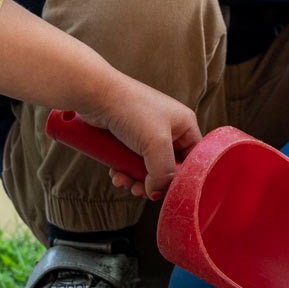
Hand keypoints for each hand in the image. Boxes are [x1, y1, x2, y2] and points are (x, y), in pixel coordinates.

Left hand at [81, 76, 202, 199]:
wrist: (96, 95)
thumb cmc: (131, 110)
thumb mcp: (156, 144)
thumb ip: (164, 173)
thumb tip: (156, 192)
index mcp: (183, 124)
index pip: (193, 158)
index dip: (182, 176)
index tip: (167, 189)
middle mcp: (167, 129)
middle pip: (168, 167)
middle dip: (153, 182)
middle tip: (141, 190)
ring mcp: (145, 133)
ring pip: (146, 168)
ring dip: (135, 180)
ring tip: (123, 181)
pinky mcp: (126, 138)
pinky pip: (130, 162)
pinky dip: (123, 172)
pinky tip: (115, 173)